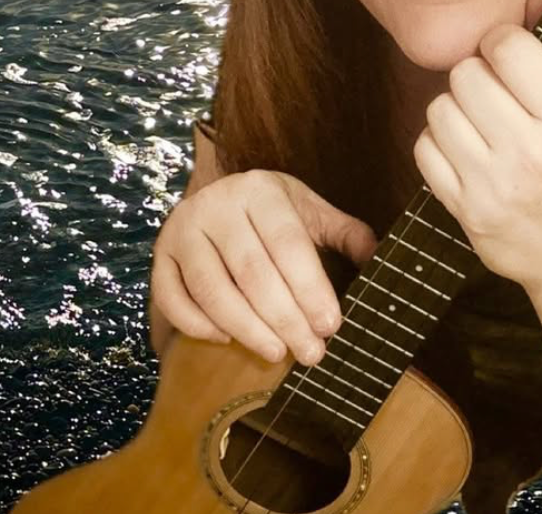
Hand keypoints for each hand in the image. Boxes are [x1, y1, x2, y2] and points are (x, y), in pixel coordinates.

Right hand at [151, 170, 378, 365]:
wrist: (217, 195)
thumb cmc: (272, 213)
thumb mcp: (310, 211)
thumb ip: (346, 234)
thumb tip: (382, 262)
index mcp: (259, 190)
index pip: (287, 243)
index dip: (309, 287)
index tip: (331, 326)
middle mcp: (216, 205)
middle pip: (252, 271)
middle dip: (285, 318)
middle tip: (311, 353)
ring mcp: (182, 231)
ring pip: (212, 289)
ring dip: (246, 328)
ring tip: (277, 353)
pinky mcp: (159, 257)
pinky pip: (172, 298)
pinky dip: (198, 325)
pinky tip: (228, 339)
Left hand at [412, 0, 541, 308]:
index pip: (509, 49)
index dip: (504, 43)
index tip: (512, 56)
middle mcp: (534, 155)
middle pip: (467, 74)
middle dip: (478, 73)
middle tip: (495, 90)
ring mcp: (494, 187)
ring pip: (440, 108)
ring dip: (456, 107)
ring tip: (482, 120)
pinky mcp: (465, 211)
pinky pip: (424, 149)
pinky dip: (439, 142)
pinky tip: (467, 148)